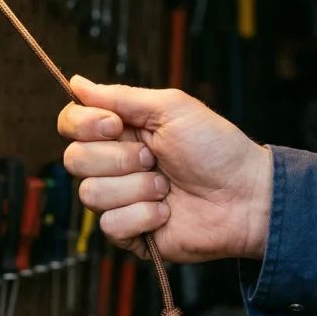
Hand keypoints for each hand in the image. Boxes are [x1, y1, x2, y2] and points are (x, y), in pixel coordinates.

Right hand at [58, 76, 270, 262]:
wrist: (245, 196)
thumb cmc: (216, 148)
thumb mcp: (171, 108)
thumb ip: (120, 97)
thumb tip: (76, 82)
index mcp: (120, 131)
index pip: (70, 124)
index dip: (84, 125)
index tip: (115, 126)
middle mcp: (114, 165)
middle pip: (74, 160)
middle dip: (119, 158)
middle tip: (154, 157)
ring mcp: (120, 200)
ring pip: (91, 194)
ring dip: (136, 188)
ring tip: (166, 186)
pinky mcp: (129, 233)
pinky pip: (110, 225)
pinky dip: (143, 216)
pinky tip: (167, 212)